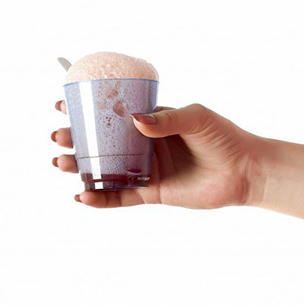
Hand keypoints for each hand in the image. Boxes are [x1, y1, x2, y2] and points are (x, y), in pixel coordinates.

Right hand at [51, 101, 263, 208]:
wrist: (245, 170)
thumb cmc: (224, 138)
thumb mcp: (197, 118)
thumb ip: (166, 119)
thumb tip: (135, 119)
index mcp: (153, 123)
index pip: (114, 115)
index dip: (88, 111)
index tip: (63, 106)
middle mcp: (146, 146)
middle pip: (103, 143)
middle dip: (77, 139)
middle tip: (58, 136)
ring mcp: (148, 170)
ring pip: (107, 170)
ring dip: (82, 168)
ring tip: (61, 162)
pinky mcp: (154, 193)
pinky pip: (122, 196)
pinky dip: (101, 198)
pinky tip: (82, 195)